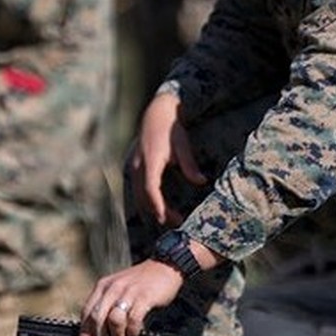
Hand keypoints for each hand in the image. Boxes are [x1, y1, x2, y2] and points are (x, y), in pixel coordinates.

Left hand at [78, 260, 183, 335]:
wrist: (164, 267)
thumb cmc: (142, 282)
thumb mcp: (119, 289)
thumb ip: (109, 306)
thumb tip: (101, 333)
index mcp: (103, 286)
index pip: (87, 311)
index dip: (85, 332)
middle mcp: (113, 288)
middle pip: (98, 317)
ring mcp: (128, 292)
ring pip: (114, 319)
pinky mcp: (144, 297)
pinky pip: (133, 319)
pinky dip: (132, 332)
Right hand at [128, 92, 206, 226]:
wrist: (156, 113)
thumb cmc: (171, 129)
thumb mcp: (183, 145)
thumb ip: (190, 166)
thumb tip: (202, 181)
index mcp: (150, 160)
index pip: (150, 188)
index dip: (157, 204)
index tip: (165, 217)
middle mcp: (138, 165)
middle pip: (143, 195)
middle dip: (157, 211)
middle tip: (175, 222)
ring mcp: (134, 166)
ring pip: (138, 194)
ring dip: (152, 207)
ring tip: (169, 217)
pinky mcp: (134, 167)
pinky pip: (137, 188)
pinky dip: (147, 199)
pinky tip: (160, 206)